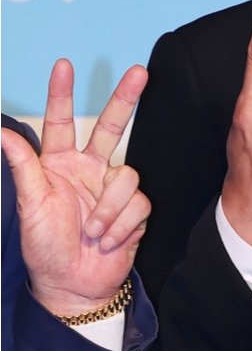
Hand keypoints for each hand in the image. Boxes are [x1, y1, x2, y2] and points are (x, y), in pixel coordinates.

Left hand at [1, 59, 150, 316]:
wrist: (73, 285)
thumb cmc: (44, 247)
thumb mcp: (30, 206)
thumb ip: (23, 166)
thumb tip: (1, 132)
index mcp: (59, 164)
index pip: (61, 122)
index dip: (62, 94)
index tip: (64, 65)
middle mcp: (89, 170)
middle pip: (112, 126)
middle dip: (126, 98)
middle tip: (139, 71)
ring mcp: (112, 189)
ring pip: (126, 175)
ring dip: (109, 209)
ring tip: (93, 232)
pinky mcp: (134, 210)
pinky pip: (138, 203)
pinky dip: (121, 225)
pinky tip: (108, 240)